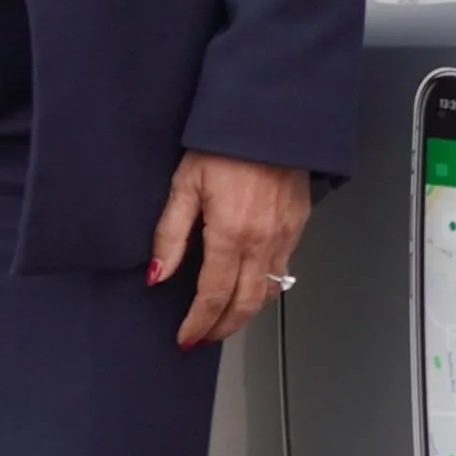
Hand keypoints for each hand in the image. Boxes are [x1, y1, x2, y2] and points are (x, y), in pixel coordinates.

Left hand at [151, 150, 316, 347]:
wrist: (271, 118)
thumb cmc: (225, 144)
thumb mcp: (185, 185)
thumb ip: (170, 235)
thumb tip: (157, 275)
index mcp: (230, 234)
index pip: (213, 296)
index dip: (198, 323)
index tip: (186, 337)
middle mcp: (261, 243)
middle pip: (244, 304)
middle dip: (223, 328)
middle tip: (204, 338)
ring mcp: (284, 236)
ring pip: (268, 292)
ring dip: (245, 313)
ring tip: (225, 321)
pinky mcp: (298, 226)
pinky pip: (283, 269)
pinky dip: (267, 288)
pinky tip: (252, 288)